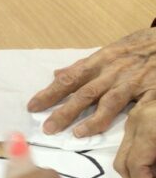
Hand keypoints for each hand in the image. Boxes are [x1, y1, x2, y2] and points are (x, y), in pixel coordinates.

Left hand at [27, 27, 155, 136]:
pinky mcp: (151, 90)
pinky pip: (132, 106)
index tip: (32, 106)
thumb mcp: (112, 49)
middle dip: (63, 110)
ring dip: (88, 117)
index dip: (50, 93)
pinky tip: (103, 129)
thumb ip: (84, 64)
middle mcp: (113, 70)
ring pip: (106, 100)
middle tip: (46, 127)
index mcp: (101, 60)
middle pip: (83, 92)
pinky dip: (116, 119)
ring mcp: (132, 80)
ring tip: (73, 133)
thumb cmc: (142, 45)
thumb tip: (57, 73)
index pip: (69, 78)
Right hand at [114, 99, 155, 177]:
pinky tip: (152, 165)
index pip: (135, 167)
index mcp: (148, 127)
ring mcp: (136, 117)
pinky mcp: (141, 114)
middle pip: (122, 163)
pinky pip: (132, 142)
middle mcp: (135, 122)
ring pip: (123, 154)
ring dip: (135, 172)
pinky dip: (139, 158)